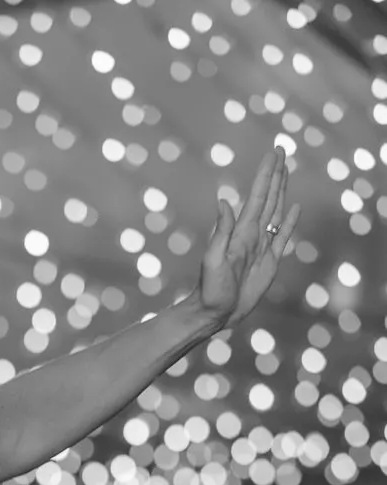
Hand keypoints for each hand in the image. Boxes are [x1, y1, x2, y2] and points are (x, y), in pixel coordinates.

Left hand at [194, 149, 299, 330]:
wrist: (215, 313)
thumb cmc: (210, 289)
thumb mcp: (213, 260)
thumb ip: (221, 232)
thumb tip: (224, 202)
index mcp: (241, 231)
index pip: (258, 196)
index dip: (267, 174)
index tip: (274, 153)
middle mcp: (253, 234)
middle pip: (269, 197)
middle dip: (276, 174)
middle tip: (281, 151)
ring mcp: (262, 247)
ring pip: (276, 211)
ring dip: (282, 190)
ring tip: (287, 171)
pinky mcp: (270, 262)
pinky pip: (282, 236)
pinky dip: (289, 221)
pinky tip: (294, 207)